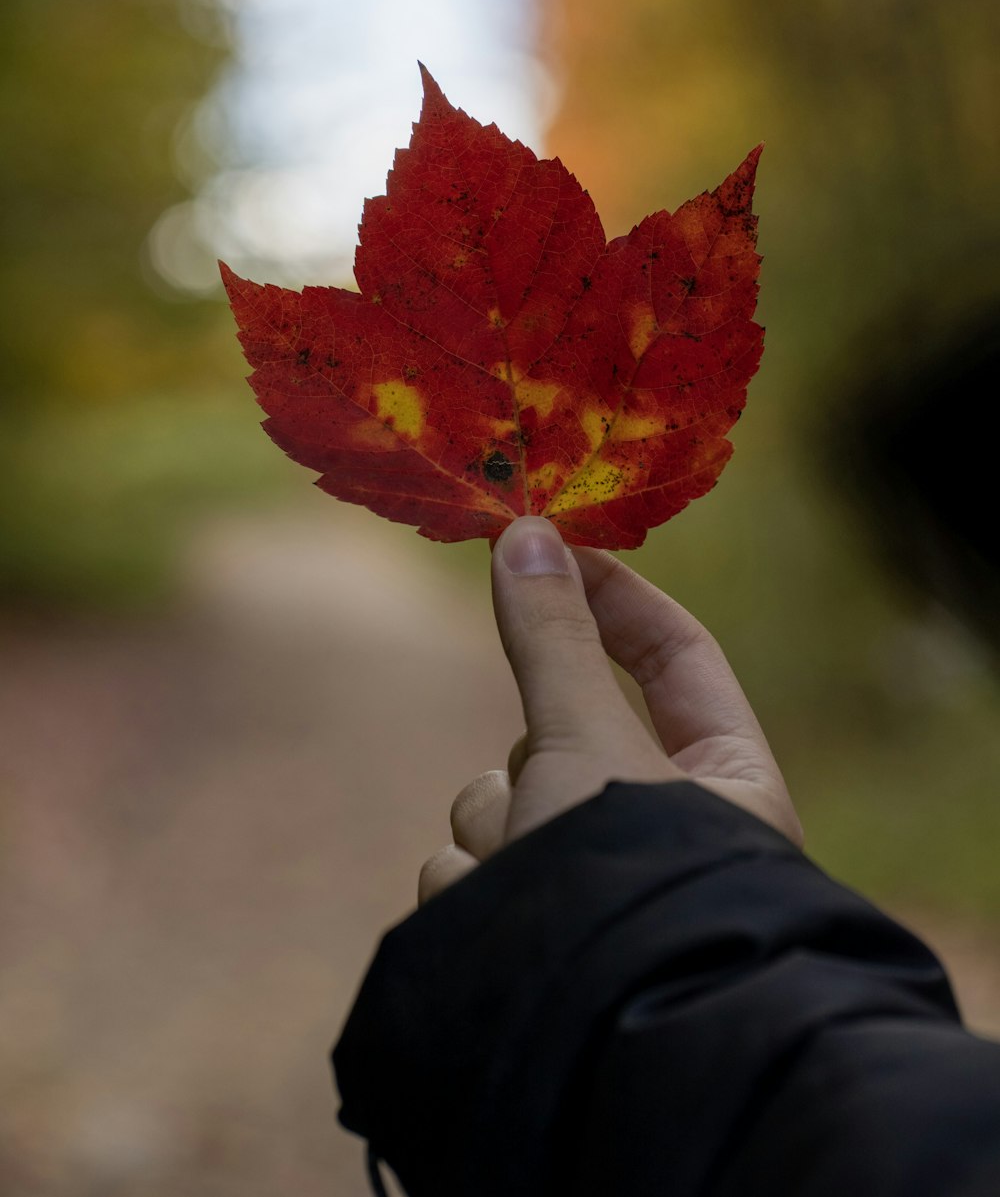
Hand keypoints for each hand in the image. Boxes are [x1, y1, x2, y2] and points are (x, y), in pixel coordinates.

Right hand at [418, 516, 800, 904]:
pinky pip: (469, 869)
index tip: (545, 546)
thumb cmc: (629, 884)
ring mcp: (588, 887)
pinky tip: (503, 935)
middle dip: (531, 752)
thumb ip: (552, 638)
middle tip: (544, 787)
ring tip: (529, 892)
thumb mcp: (588, 742)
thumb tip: (528, 531)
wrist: (592, 1053)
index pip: (674, 658)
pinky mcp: (526, 934)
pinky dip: (475, 892)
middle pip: (557, 729)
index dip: (610, 597)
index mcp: (724, 782)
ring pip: (500, 800)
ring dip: (498, 835)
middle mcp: (661, 834)